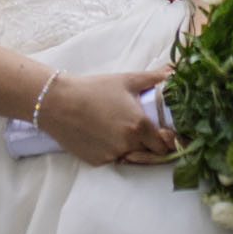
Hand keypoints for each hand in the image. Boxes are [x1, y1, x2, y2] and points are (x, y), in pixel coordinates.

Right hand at [36, 67, 176, 167]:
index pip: (164, 144)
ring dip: (133, 149)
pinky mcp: (97, 162)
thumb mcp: (126, 80)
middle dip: (151, 146)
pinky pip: (112, 159)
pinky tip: (103, 134)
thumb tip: (173, 71)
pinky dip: (113, 150)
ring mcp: (112, 156)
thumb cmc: (93, 89)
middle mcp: (128, 145)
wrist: (58, 102)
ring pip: (132, 158)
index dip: (166, 139)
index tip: (165, 133)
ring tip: (121, 130)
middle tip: (145, 131)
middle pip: (151, 155)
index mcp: (139, 126)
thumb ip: (154, 78)